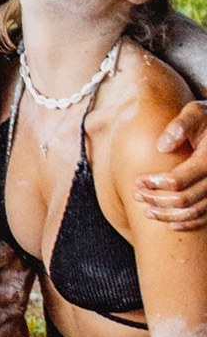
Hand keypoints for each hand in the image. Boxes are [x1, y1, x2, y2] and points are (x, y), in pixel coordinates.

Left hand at [139, 101, 206, 229]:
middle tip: (137, 195)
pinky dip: (189, 223)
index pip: (178, 180)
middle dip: (156, 200)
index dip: (155, 184)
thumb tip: (161, 146)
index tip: (138, 181)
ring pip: (194, 212)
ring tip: (147, 211)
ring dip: (168, 215)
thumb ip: (179, 126)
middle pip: (184, 199)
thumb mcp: (195, 112)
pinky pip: (206, 216)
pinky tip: (171, 224)